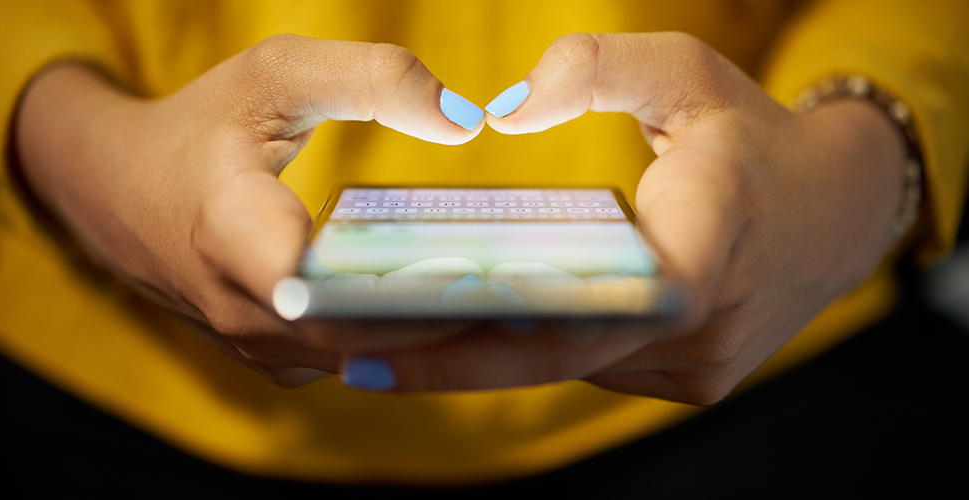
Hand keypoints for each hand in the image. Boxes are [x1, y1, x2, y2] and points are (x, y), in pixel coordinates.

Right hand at [14, 35, 485, 385]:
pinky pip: (356, 360)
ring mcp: (259, 346)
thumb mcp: (275, 74)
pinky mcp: (276, 358)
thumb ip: (373, 78)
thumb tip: (468, 119)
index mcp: (232, 234)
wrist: (117, 193)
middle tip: (546, 295)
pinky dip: (409, 342)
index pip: (328, 289)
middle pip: (366, 336)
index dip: (409, 291)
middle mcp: (244, 311)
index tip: (488, 276)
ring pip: (367, 359)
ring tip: (525, 307)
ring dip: (441, 338)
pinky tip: (467, 312)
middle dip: (454, 320)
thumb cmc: (201, 127)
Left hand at [336, 33, 906, 403]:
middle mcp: (702, 327)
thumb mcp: (686, 72)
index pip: (588, 306)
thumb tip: (503, 110)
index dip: (486, 331)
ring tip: (385, 343)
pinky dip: (531, 353)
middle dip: (450, 358)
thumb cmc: (751, 137)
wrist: (836, 213)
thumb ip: (597, 68)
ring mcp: (698, 367)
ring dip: (483, 358)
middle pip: (556, 355)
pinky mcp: (690, 380)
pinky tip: (465, 334)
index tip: (389, 338)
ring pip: (570, 368)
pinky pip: (593, 367)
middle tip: (348, 351)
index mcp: (707, 243)